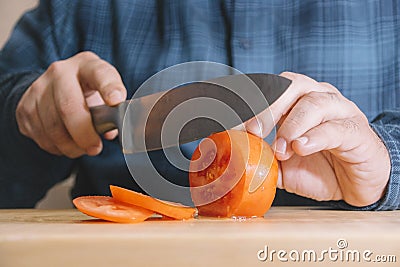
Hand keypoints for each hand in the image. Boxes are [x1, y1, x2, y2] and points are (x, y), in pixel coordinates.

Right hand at [16, 51, 126, 157]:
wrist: (53, 87)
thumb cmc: (87, 91)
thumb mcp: (103, 92)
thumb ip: (113, 110)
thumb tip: (115, 131)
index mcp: (87, 65)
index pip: (100, 73)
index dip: (109, 88)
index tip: (116, 101)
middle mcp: (60, 72)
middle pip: (69, 107)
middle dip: (84, 134)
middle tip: (95, 148)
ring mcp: (39, 88)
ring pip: (53, 127)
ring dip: (71, 146)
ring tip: (82, 148)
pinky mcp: (24, 107)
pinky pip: (41, 136)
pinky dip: (56, 147)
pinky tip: (65, 144)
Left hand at [244, 72, 389, 206]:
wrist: (356, 184)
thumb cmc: (319, 168)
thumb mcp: (283, 166)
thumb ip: (262, 158)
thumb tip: (234, 157)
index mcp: (297, 101)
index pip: (271, 87)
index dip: (249, 101)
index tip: (234, 124)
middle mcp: (318, 98)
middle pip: (290, 84)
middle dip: (267, 106)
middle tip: (254, 130)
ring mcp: (340, 112)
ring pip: (314, 102)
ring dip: (291, 125)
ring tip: (281, 150)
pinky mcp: (357, 131)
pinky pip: (335, 128)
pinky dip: (314, 137)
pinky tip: (301, 148)